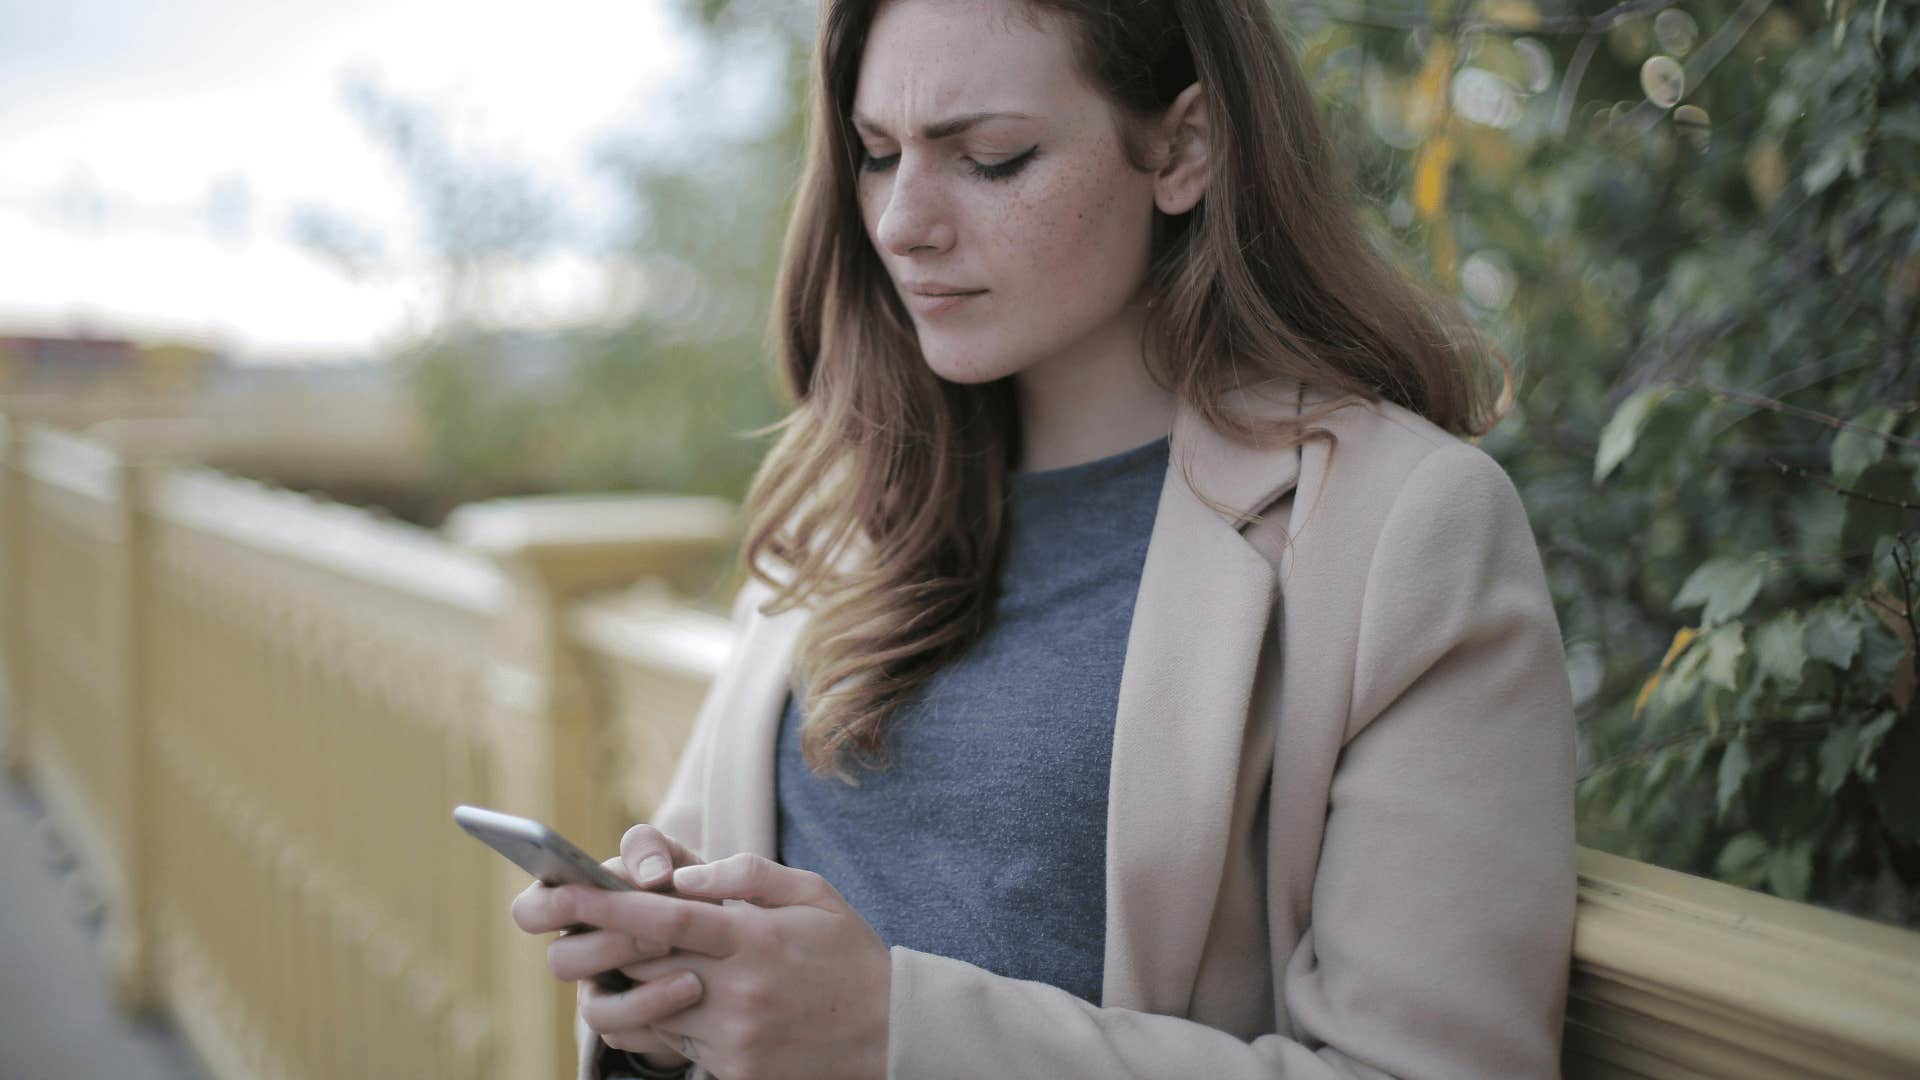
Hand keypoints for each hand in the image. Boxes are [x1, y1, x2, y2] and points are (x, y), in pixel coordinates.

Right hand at [512, 824, 709, 1069]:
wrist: (719, 938)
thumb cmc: (684, 887)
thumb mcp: (674, 858)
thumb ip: (652, 849)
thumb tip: (649, 874)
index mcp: (573, 906)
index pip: (531, 910)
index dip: (545, 905)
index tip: (578, 892)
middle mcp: (577, 951)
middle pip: (561, 960)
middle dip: (608, 943)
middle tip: (658, 930)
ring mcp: (597, 991)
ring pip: (591, 1003)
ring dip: (635, 978)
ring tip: (678, 950)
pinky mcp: (622, 1024)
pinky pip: (622, 1030)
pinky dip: (656, 1007)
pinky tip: (692, 986)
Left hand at [551, 853, 890, 1079]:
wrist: (891, 1033)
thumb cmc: (848, 954)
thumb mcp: (814, 895)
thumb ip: (748, 875)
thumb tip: (684, 875)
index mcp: (754, 940)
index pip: (665, 920)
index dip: (605, 904)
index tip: (561, 888)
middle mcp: (737, 991)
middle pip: (641, 965)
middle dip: (593, 941)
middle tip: (552, 918)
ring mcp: (733, 1038)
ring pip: (651, 1008)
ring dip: (631, 982)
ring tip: (633, 959)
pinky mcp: (733, 1071)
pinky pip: (676, 1043)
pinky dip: (666, 1016)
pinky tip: (685, 997)